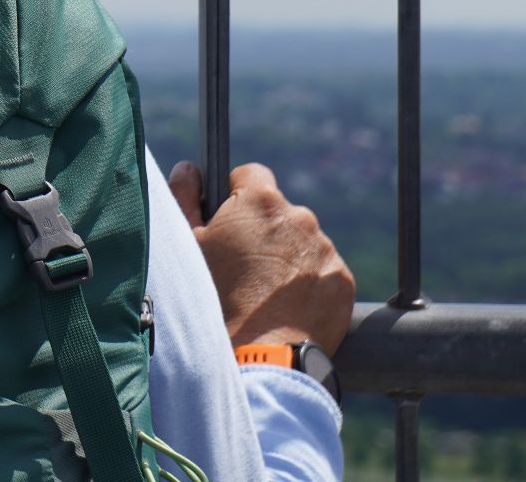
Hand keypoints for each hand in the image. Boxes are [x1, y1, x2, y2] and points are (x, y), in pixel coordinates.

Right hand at [169, 160, 355, 353]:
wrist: (260, 355)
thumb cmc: (215, 296)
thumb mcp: (187, 244)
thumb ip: (184, 196)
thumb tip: (190, 169)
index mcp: (259, 201)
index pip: (251, 174)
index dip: (235, 194)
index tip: (227, 219)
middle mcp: (300, 217)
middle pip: (279, 212)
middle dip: (263, 230)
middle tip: (242, 264)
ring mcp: (325, 248)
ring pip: (302, 242)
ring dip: (287, 256)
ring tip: (264, 291)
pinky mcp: (342, 279)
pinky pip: (322, 271)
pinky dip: (307, 282)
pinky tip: (286, 305)